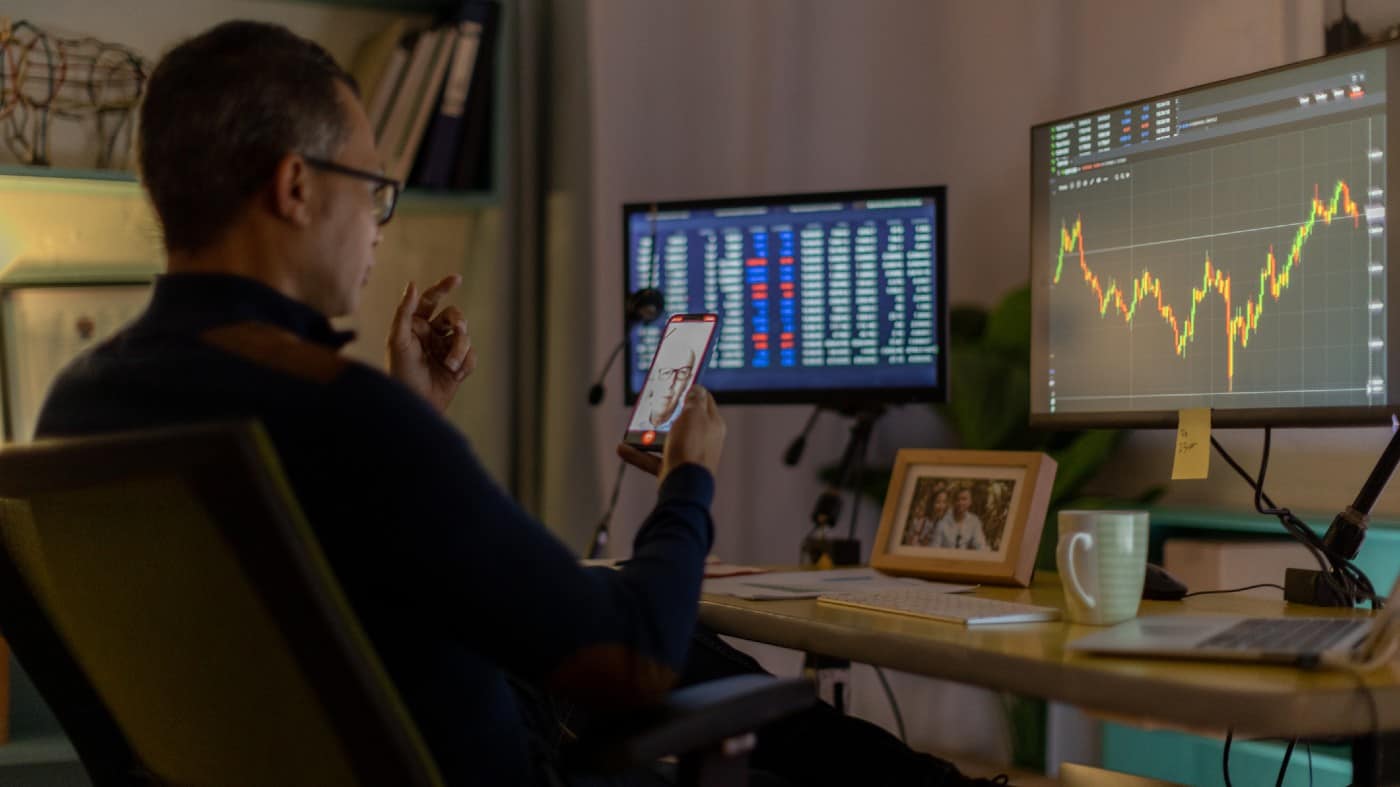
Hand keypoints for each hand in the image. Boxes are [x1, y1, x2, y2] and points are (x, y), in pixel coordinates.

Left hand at [388, 275, 476, 412]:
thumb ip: (404, 312)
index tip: (457, 279)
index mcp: (416, 325)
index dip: (443, 287)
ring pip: (465, 337)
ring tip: (450, 365)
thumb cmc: (400, 372)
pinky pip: (472, 356)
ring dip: (460, 350)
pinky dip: (466, 364)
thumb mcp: (397, 340)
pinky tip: (456, 374)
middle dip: (458, 322)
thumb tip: (413, 284)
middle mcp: (432, 334)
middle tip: (459, 329)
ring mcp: (446, 349)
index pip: (431, 300)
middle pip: (454, 316)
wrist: (415, 403)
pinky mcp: (458, 365)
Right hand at [617, 386, 724, 482]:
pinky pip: (652, 458)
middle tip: (652, 406)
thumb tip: (697, 389)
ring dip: (647, 435)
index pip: (704, 400)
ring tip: (632, 429)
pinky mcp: (673, 469)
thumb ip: (695, 399)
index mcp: (713, 424)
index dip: (691, 390)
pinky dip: (638, 454)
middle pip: (682, 420)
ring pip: (665, 440)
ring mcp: (688, 455)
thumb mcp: (693, 414)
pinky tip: (623, 448)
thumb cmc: (691, 447)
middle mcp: (703, 440)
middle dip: (665, 414)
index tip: (677, 384)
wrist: (684, 485)